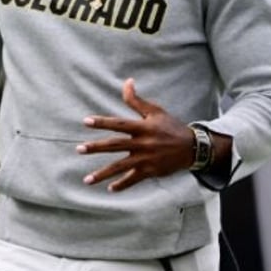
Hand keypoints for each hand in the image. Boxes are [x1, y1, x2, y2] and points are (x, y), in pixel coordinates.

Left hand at [77, 78, 193, 190]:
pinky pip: (133, 180)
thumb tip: (127, 82)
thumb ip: (137, 100)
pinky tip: (110, 188)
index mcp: (143, 127)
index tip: (86, 121)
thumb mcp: (155, 111)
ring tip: (87, 180)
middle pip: (115, 146)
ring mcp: (146, 159)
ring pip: (120, 167)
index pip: (119, 124)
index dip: (102, 122)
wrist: (191, 147)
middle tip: (79, 149)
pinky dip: (122, 185)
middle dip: (96, 147)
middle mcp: (143, 143)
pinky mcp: (150, 171)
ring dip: (102, 174)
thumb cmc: (170, 126)